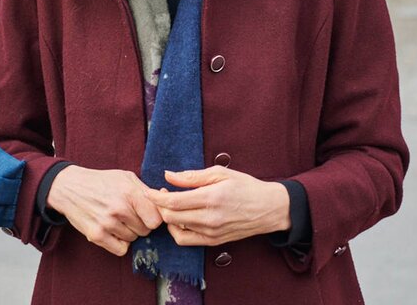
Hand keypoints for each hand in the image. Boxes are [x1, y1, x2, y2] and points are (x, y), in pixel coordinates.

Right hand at [46, 165, 162, 256]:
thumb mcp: (127, 178)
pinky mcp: (95, 235)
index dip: (156, 217)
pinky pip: (121, 250)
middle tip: (132, 215)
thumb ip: (147, 191)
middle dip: (142, 224)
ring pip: (133, 238)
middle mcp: (119, 209)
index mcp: (130, 193)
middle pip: (146, 230)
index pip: (156, 219)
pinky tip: (115, 232)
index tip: (149, 214)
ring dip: (130, 232)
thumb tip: (165, 201)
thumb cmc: (103, 181)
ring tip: (119, 220)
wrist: (71, 188)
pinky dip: (120, 243)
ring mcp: (107, 224)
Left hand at [145, 166, 290, 246]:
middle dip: (159, 206)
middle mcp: (210, 218)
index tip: (148, 190)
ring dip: (168, 217)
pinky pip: (185, 239)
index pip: (173, 201)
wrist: (268, 209)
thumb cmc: (246, 187)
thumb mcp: (221, 173)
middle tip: (161, 194)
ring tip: (171, 205)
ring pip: (175, 229)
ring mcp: (211, 233)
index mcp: (212, 198)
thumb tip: (169, 175)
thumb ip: (193, 176)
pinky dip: (177, 229)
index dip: (156, 196)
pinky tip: (180, 218)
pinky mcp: (213, 242)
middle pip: (171, 217)